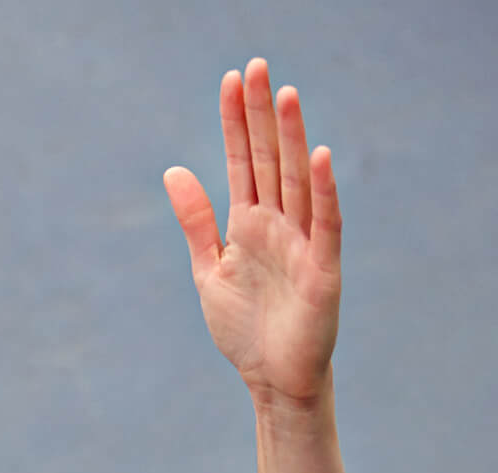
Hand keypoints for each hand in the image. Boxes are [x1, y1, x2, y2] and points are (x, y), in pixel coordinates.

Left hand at [163, 59, 342, 409]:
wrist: (272, 379)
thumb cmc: (246, 327)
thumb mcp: (209, 269)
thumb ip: (196, 221)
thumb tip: (174, 170)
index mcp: (250, 222)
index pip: (243, 161)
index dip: (236, 122)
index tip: (231, 80)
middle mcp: (279, 224)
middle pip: (269, 159)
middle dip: (261, 115)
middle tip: (256, 67)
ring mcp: (302, 243)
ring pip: (297, 181)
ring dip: (293, 139)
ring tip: (284, 95)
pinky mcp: (322, 269)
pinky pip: (324, 224)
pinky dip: (323, 191)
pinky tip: (320, 156)